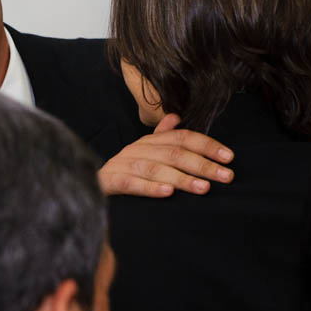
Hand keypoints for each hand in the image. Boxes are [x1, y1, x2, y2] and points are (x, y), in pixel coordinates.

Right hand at [98, 113, 234, 197]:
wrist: (82, 182)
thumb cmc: (122, 170)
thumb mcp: (143, 152)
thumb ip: (160, 136)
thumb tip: (175, 117)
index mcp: (148, 142)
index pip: (182, 138)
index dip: (206, 145)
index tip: (228, 157)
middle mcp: (137, 150)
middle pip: (174, 153)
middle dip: (203, 164)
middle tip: (226, 176)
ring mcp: (122, 165)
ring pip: (156, 169)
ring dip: (182, 178)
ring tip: (203, 188)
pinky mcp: (109, 182)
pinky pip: (131, 184)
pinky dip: (150, 188)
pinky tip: (168, 193)